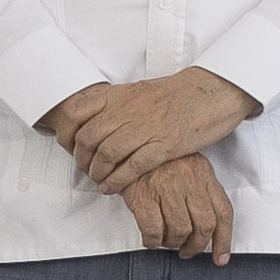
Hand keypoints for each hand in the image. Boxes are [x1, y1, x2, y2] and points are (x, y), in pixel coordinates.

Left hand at [48, 65, 258, 195]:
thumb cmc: (179, 94)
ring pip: (107, 154)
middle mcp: (128, 110)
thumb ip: (116, 105)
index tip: (68, 146)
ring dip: (97, 172)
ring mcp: (146, 128)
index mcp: (119, 95)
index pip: (76, 112)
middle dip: (81, 159)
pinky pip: (132, 167)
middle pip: (88, 138)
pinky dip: (117, 181)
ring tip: (98, 180)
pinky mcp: (165, 145)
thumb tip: (96, 119)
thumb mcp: (139, 91)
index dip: (66, 133)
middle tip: (85, 169)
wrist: (213, 92)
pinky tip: (111, 188)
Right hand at [120, 149, 234, 263]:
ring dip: (174, 243)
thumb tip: (208, 225)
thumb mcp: (187, 165)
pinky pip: (154, 230)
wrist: (126, 143)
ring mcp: (166, 188)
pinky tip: (151, 240)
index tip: (220, 257)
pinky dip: (154, 241)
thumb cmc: (157, 159)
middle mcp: (189, 181)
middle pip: (205, 225)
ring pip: (181, 230)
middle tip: (187, 251)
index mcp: (203, 173)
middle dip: (197, 245)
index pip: (223, 211)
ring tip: (167, 242)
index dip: (224, 240)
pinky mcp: (143, 196)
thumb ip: (200, 189)